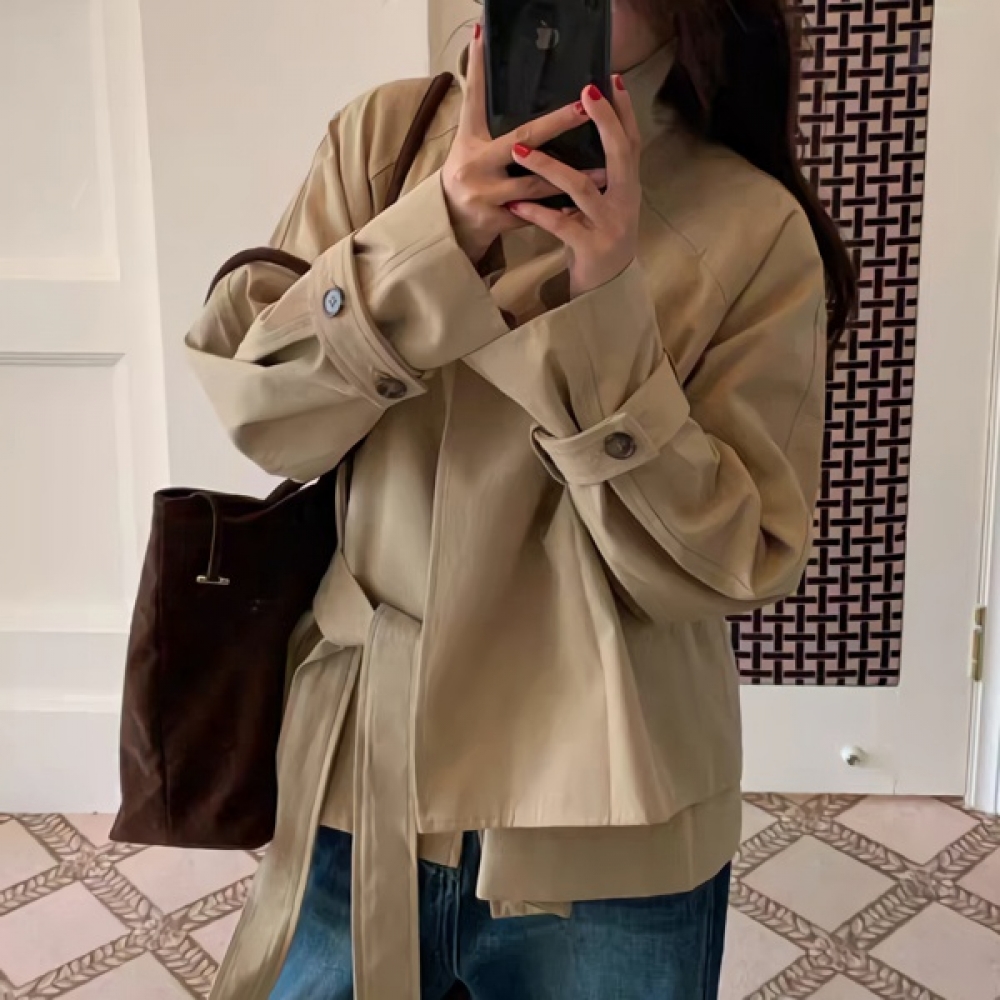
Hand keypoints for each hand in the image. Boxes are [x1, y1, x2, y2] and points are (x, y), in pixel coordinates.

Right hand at [442, 25, 606, 265]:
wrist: (449, 224)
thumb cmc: (467, 174)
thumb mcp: (469, 142)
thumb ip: (484, 114)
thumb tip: (488, 63)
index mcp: (469, 139)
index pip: (473, 98)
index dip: (476, 68)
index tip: (482, 36)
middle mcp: (475, 164)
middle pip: (520, 140)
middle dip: (555, 123)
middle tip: (583, 106)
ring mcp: (487, 195)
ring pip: (535, 184)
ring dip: (571, 177)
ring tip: (603, 169)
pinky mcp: (498, 220)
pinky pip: (536, 213)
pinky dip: (559, 209)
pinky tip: (585, 206)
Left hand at [507, 78, 641, 297]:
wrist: (604, 291)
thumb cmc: (595, 242)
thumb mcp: (599, 208)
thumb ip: (593, 180)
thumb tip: (570, 140)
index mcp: (628, 189)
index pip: (630, 142)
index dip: (624, 112)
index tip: (612, 81)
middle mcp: (625, 203)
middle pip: (619, 155)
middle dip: (603, 123)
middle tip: (585, 94)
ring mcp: (610, 226)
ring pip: (581, 188)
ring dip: (549, 166)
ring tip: (519, 150)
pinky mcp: (591, 248)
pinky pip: (561, 225)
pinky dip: (537, 213)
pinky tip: (516, 203)